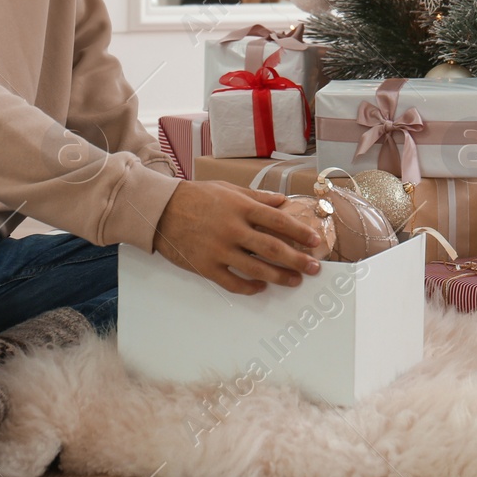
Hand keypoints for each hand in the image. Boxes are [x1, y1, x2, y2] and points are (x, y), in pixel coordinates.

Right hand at [152, 179, 324, 294]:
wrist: (161, 210)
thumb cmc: (196, 197)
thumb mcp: (228, 189)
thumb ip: (257, 197)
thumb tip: (282, 201)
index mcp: (240, 207)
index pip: (278, 220)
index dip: (299, 231)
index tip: (315, 240)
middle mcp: (232, 229)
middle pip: (272, 248)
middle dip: (297, 259)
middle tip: (314, 267)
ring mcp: (219, 250)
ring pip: (256, 269)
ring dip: (279, 277)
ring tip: (295, 280)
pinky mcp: (206, 266)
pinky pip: (233, 283)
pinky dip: (250, 287)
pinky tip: (261, 287)